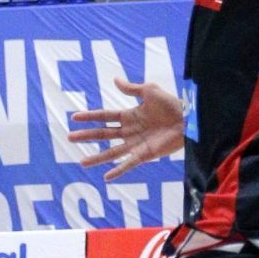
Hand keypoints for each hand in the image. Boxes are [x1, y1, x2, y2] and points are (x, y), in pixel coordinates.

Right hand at [68, 78, 183, 180]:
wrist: (189, 119)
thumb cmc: (171, 104)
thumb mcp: (149, 91)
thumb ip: (131, 88)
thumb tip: (114, 79)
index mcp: (130, 115)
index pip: (105, 116)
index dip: (90, 117)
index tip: (74, 117)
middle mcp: (130, 131)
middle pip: (104, 135)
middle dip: (87, 136)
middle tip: (69, 137)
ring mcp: (137, 144)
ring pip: (112, 152)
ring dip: (97, 157)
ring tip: (82, 162)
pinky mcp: (145, 154)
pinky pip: (129, 164)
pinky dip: (118, 171)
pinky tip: (106, 177)